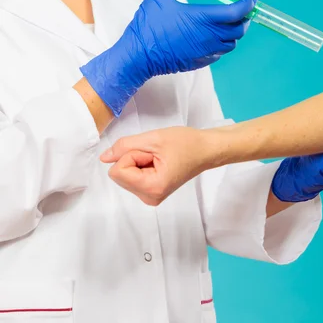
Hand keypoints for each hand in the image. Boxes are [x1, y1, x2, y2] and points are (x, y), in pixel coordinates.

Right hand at [81, 0, 256, 116]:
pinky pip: (220, 53)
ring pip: (232, 43)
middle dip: (244, 17)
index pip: (237, 11)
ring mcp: (206, 51)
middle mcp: (210, 36)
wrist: (139, 56)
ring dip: (234, 32)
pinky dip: (222, 43)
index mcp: (203, 18)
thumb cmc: (148, 25)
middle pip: (240, 28)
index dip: (248, 3)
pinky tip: (213, 36)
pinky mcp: (201, 61)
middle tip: (242, 8)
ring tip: (229, 22)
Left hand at [99, 126, 216, 204]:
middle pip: (119, 175)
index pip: (118, 171)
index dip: (132, 155)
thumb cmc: (186, 143)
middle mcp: (149, 198)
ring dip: (137, 162)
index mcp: (151, 188)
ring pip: (124, 176)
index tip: (152, 152)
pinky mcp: (152, 193)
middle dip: (134, 159)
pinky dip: (140, 166)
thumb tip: (104, 158)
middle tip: (156, 154)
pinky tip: (158, 162)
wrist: (206, 150)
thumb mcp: (153, 139)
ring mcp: (151, 197)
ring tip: (159, 158)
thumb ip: (125, 146)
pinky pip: (132, 177)